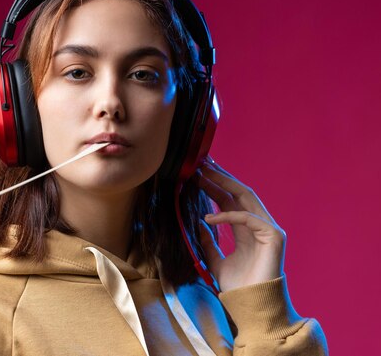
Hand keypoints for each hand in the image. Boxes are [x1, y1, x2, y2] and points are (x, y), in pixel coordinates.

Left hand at [193, 158, 285, 291]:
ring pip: (246, 198)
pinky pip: (248, 218)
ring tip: (203, 175)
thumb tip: (199, 223)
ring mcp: (269, 229)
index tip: (197, 173)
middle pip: (238, 193)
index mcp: (246, 230)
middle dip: (219, 177)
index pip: (230, 200)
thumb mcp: (215, 261)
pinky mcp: (274, 236)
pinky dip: (228, 215)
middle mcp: (258, 225)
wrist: (251, 307)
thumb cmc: (237, 287)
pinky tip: (209, 216)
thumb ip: (208, 242)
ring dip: (224, 184)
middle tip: (200, 163)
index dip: (214, 185)